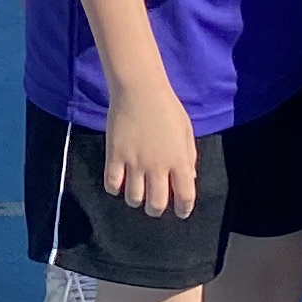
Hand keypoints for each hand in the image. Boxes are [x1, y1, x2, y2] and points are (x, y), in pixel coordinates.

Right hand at [100, 80, 198, 217]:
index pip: (185, 196)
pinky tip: (118, 183)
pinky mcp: (115, 154)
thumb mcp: (186, 131)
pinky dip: (115, 189)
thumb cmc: (166, 107)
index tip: (180, 211)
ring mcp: (134, 161)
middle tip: (154, 206)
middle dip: (156, 210)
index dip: (184, 209)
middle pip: (156, 203)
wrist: (139, 89)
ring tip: (136, 193)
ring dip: (135, 200)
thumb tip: (188, 179)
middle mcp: (157, 165)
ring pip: (133, 197)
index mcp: (179, 160)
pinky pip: (112, 183)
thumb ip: (189, 157)